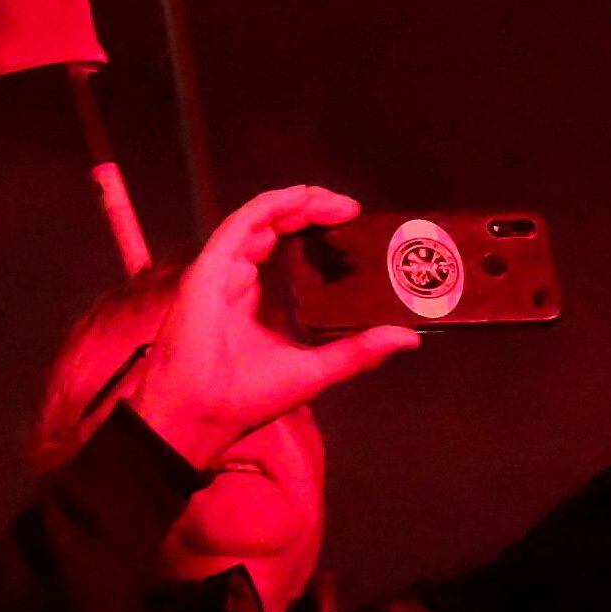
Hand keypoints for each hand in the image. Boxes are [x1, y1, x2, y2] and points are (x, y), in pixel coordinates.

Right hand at [127, 185, 418, 469]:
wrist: (203, 413)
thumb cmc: (248, 396)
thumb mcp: (316, 370)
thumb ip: (358, 351)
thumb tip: (407, 337)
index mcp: (260, 300)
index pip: (291, 253)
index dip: (320, 235)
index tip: (355, 228)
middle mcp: (241, 279)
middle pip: (279, 229)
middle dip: (314, 213)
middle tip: (352, 210)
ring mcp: (225, 270)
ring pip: (262, 220)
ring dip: (298, 204)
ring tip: (334, 202)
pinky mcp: (211, 266)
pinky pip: (241, 224)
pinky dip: (270, 206)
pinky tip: (299, 198)